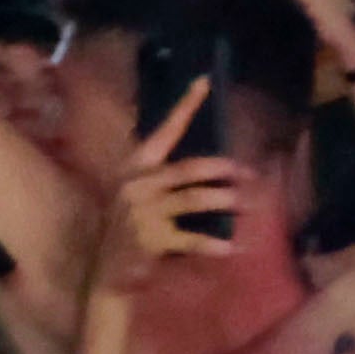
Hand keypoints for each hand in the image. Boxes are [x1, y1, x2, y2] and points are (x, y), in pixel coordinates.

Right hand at [90, 93, 243, 293]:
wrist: (107, 271)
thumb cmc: (131, 229)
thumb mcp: (142, 195)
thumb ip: (168, 179)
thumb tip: (213, 164)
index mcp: (136, 167)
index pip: (164, 130)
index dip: (185, 106)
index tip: (204, 82)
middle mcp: (137, 184)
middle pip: (187, 168)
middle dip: (220, 169)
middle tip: (246, 172)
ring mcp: (143, 212)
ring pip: (193, 199)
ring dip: (224, 201)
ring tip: (247, 205)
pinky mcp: (150, 239)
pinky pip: (191, 239)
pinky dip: (213, 244)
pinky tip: (231, 248)